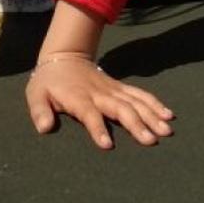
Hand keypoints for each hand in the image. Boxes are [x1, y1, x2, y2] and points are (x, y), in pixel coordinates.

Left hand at [26, 53, 174, 149]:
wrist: (65, 57)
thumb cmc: (48, 81)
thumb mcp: (35, 94)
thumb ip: (39, 111)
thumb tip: (44, 128)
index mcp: (78, 98)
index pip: (89, 114)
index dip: (97, 128)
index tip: (107, 145)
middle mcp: (99, 94)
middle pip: (120, 108)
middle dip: (136, 124)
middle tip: (151, 140)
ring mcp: (112, 90)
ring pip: (135, 102)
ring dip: (151, 115)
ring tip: (165, 130)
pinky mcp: (120, 88)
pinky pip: (140, 95)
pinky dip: (155, 104)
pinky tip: (168, 115)